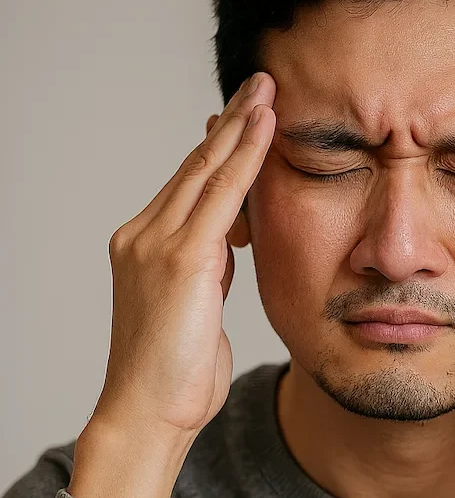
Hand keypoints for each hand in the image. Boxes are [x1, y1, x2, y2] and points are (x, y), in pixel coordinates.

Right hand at [94, 72, 276, 438]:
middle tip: (259, 84)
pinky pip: (221, 196)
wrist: (149, 413)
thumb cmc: (175, 373)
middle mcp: (144, 235)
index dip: (219, 149)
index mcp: (148, 247)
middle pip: (195, 167)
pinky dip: (245, 158)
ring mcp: (157, 243)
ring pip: (206, 171)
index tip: (243, 119)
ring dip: (240, 127)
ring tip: (267, 91)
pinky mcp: (180, 258)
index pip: (190, 187)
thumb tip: (230, 245)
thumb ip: (208, 270)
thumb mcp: (196, 310)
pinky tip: (264, 126)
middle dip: (230, 123)